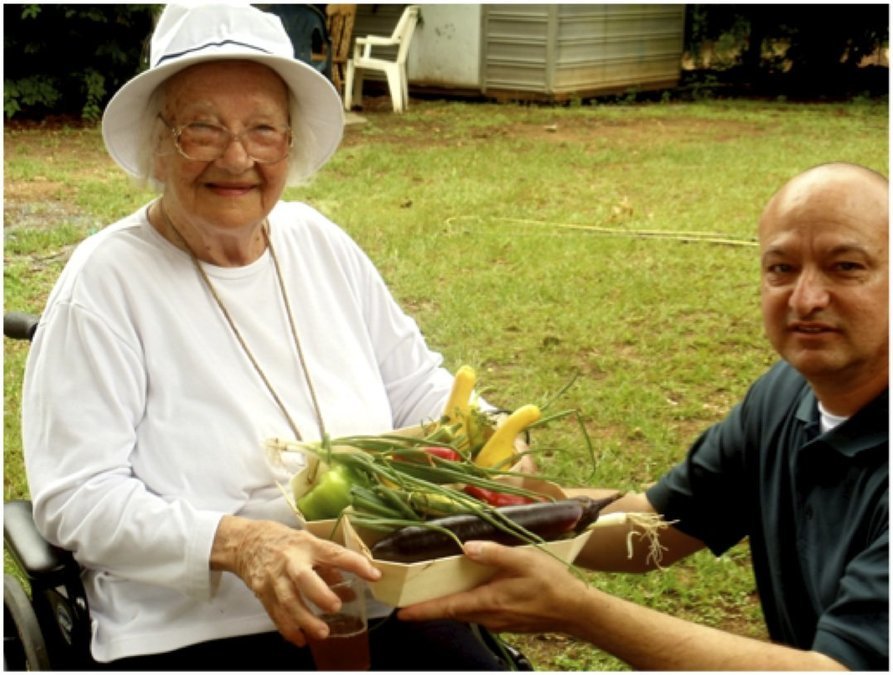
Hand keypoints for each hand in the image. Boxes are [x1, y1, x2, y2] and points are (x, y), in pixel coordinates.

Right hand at [211, 516, 379, 645]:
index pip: (334, 553)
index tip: (374, 575)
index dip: (354, 563)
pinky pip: (275, 614)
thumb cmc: (285, 542)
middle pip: (303, 577)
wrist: (246, 542)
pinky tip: (301, 639)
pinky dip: (288, 629)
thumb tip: (355, 591)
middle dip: (319, 594)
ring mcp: (274, 577)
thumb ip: (331, 568)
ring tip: (322, 633)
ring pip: (287, 601)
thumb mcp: (309, 544)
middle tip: (336, 607)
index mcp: (307, 545)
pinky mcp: (262, 592)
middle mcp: (290, 560)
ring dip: (305, 619)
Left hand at [397, 540, 588, 634]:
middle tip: (410, 598)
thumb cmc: (552, 585)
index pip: (447, 608)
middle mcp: (489, 616)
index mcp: (488, 601)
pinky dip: (467, 603)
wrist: (577, 611)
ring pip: (465, 613)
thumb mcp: (524, 561)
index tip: (401, 612)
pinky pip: (479, 613)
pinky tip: (470, 590)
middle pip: (452, 612)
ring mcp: (498, 621)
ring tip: (434, 591)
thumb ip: (495, 553)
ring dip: (449, 604)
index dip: (422, 610)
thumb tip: (467, 546)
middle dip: (430, 606)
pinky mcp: (507, 621)